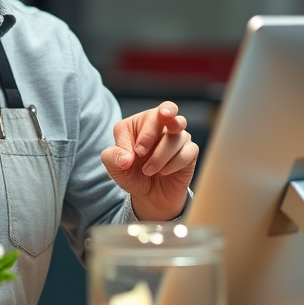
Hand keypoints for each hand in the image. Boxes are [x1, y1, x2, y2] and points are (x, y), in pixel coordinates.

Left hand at [100, 101, 197, 221]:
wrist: (149, 195)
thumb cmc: (132, 174)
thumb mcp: (115, 167)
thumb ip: (113, 157)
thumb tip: (125, 158)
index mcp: (140, 122)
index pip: (147, 116)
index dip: (146, 133)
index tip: (139, 152)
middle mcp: (161, 124)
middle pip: (169, 109)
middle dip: (165, 117)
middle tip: (159, 125)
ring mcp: (178, 136)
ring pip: (178, 136)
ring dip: (161, 157)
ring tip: (148, 171)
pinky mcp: (190, 150)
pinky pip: (188, 151)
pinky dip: (174, 164)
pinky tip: (164, 172)